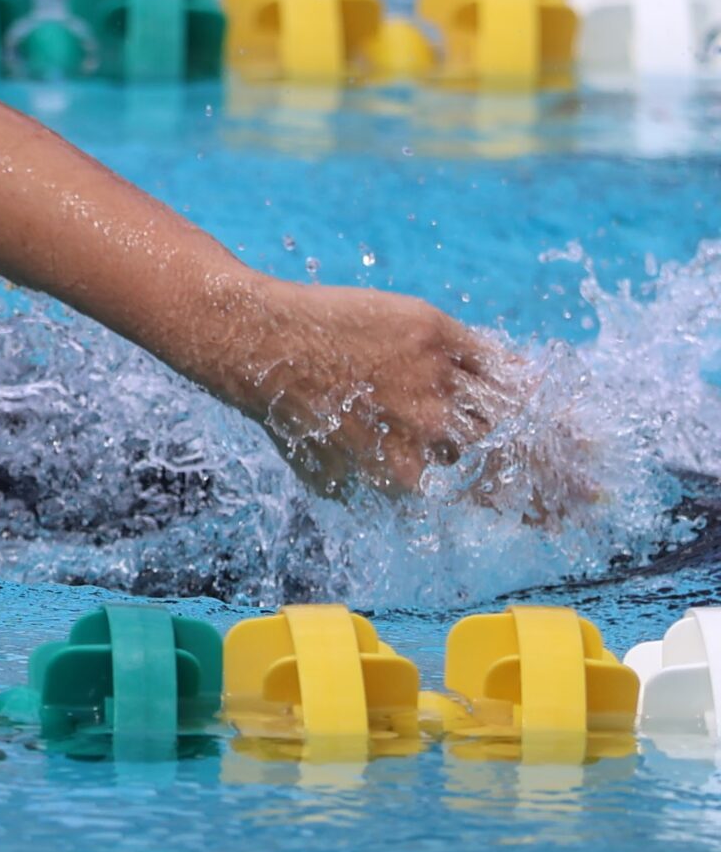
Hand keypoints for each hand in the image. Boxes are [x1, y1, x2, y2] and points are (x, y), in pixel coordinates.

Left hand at [209, 281, 584, 513]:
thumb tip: (418, 511)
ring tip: (591, 450)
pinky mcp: (433, 333)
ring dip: (560, 434)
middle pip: (512, 460)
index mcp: (403, 472)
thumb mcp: (329, 476)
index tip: (556, 518)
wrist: (259, 342)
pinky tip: (549, 392)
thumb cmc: (287, 413)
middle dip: (561, 482)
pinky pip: (495, 359)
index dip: (529, 511)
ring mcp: (432, 377)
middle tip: (592, 494)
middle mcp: (424, 428)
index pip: (484, 499)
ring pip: (514, 410)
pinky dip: (527, 378)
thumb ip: (378, 496)